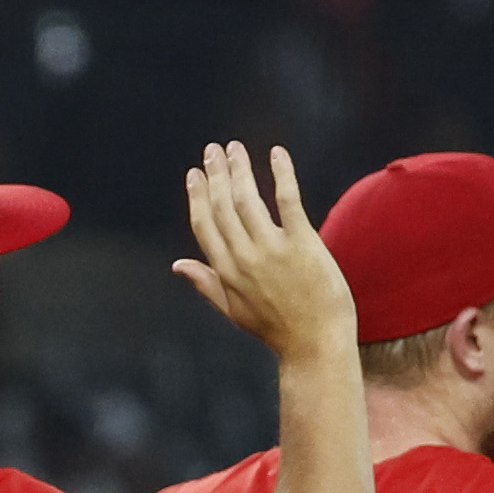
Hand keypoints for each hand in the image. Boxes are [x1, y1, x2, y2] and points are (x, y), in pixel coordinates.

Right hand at [172, 141, 353, 365]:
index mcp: (226, 272)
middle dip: (216, 175)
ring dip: (240, 169)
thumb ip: (206, 284)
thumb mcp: (234, 310)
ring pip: (248, 199)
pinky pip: (287, 200)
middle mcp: (244, 258)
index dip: (198, 196)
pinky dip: (281, 173)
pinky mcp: (302, 244)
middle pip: (223, 207)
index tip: (195, 173)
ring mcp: (272, 250)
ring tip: (235, 148)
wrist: (315, 343)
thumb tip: (179, 265)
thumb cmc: (276, 329)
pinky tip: (276, 153)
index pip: (205, 225)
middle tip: (214, 150)